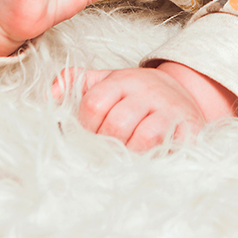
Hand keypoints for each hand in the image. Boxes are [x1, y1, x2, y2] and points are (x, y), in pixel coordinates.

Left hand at [55, 64, 237, 151]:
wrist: (184, 94)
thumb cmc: (137, 95)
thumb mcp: (108, 82)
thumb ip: (77, 83)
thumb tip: (50, 93)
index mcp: (123, 79)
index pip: (93, 103)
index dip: (86, 126)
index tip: (91, 133)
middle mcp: (147, 90)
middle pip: (116, 124)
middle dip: (107, 143)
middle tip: (107, 149)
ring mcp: (169, 109)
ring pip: (141, 138)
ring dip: (129, 153)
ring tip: (125, 154)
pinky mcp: (188, 127)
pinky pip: (166, 148)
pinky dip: (151, 158)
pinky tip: (145, 158)